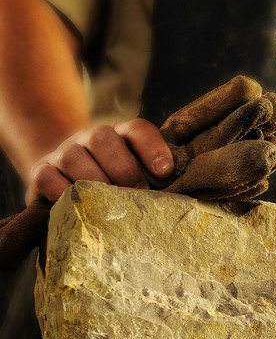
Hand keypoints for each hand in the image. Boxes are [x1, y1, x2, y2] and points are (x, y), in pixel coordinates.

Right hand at [25, 119, 173, 205]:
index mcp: (119, 135)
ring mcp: (63, 153)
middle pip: (103, 139)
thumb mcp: (133, 177)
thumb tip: (170, 203)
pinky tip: (81, 209)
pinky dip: (64, 194)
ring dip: (95, 183)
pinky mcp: (41, 172)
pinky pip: (48, 178)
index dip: (152, 146)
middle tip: (138, 196)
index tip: (165, 172)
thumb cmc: (111, 185)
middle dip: (124, 170)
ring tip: (111, 207)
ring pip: (75, 157)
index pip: (137, 129)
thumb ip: (150, 180)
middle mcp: (89, 138)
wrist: (65, 179)